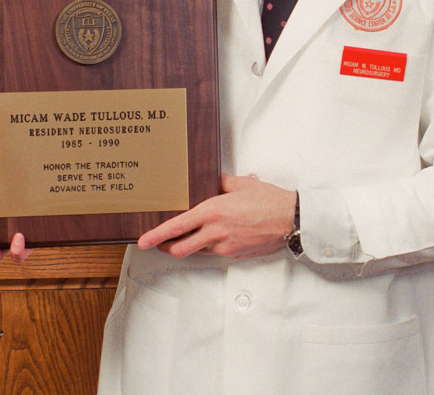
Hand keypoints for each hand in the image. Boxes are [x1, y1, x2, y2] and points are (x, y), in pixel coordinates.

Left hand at [137, 173, 296, 258]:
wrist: (291, 219)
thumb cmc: (270, 200)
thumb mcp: (242, 184)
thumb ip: (221, 182)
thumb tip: (211, 179)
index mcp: (214, 211)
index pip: (177, 226)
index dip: (157, 235)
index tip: (143, 240)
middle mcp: (216, 232)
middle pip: (180, 248)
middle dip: (166, 247)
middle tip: (159, 242)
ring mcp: (225, 246)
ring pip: (196, 251)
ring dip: (188, 246)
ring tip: (187, 237)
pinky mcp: (235, 255)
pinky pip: (214, 253)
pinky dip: (208, 247)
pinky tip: (212, 237)